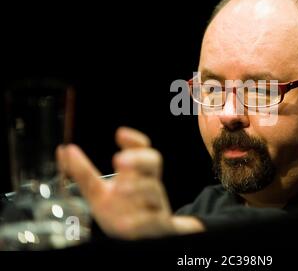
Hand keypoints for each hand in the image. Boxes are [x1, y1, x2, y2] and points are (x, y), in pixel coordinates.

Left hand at [57, 127, 203, 239]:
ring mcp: (154, 204)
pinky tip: (124, 223)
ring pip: (154, 189)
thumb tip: (64, 150)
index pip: (142, 149)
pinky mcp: (157, 225)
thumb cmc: (121, 211)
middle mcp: (148, 184)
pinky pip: (153, 220)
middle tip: (119, 160)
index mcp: (136, 173)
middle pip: (153, 162)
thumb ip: (83, 173)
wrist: (142, 238)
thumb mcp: (98, 193)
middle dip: (138, 159)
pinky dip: (140, 221)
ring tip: (119, 188)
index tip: (119, 134)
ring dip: (138, 186)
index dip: (134, 141)